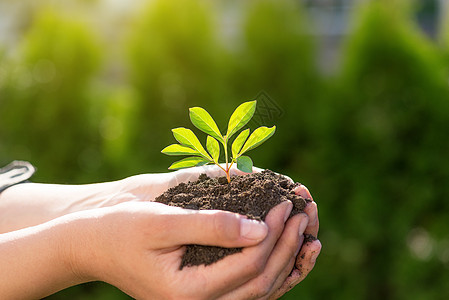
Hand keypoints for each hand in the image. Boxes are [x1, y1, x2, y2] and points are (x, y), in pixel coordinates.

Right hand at [123, 165, 320, 298]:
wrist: (96, 245)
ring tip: (308, 232)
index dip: (273, 232)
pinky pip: (249, 289)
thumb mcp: (163, 221)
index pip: (248, 264)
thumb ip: (211, 225)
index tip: (285, 202)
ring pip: (261, 291)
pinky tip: (288, 251)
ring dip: (288, 260)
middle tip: (303, 211)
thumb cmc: (122, 229)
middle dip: (288, 245)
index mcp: (187, 293)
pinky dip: (273, 271)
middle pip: (262, 281)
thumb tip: (259, 227)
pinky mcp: (204, 294)